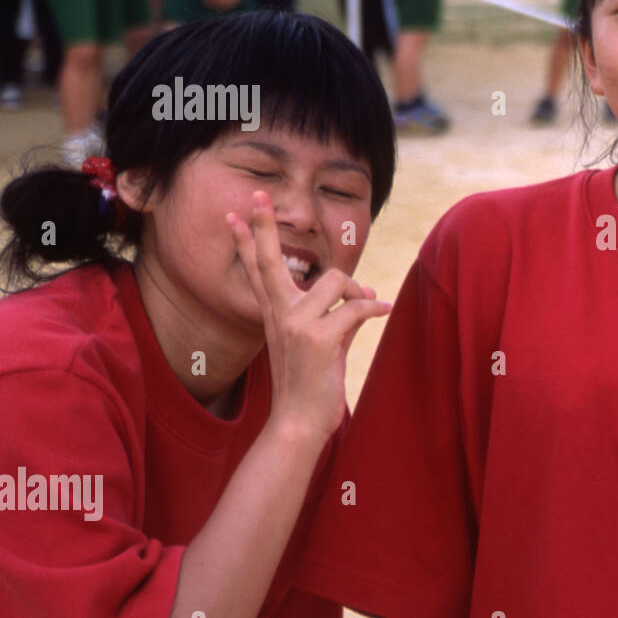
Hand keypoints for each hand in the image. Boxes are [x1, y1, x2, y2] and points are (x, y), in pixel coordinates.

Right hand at [226, 191, 389, 444]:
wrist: (299, 422)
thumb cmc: (311, 383)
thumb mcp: (320, 342)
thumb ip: (335, 313)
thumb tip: (363, 292)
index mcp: (275, 314)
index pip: (258, 269)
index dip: (248, 240)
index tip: (233, 213)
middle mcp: (280, 314)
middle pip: (268, 261)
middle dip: (262, 226)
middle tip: (256, 195)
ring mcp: (296, 325)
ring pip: (333, 282)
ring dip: (357, 291)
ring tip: (368, 304)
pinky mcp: (318, 338)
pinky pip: (355, 307)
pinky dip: (374, 306)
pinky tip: (384, 309)